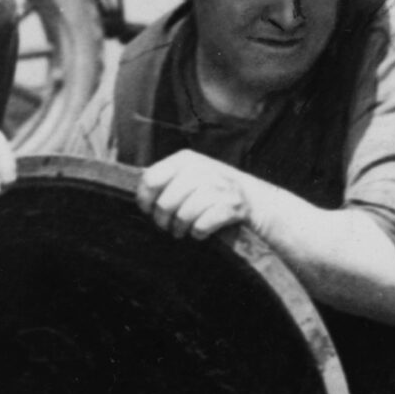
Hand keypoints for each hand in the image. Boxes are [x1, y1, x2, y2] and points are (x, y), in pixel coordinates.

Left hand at [138, 152, 257, 240]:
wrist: (254, 198)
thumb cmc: (212, 189)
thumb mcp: (189, 174)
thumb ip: (166, 178)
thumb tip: (140, 193)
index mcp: (185, 160)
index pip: (150, 179)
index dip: (145, 200)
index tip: (148, 210)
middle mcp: (201, 169)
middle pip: (164, 203)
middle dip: (162, 220)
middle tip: (167, 226)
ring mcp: (218, 187)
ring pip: (183, 216)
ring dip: (180, 229)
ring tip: (182, 231)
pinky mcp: (231, 206)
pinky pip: (201, 226)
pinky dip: (198, 233)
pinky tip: (200, 231)